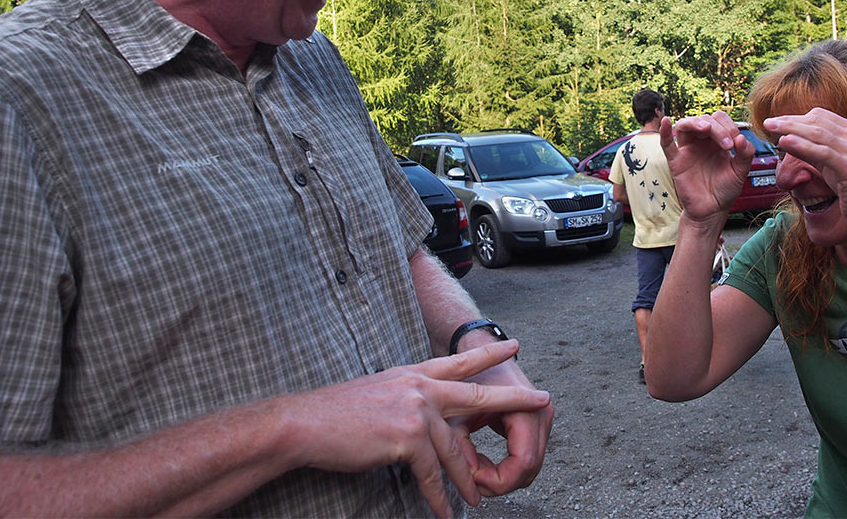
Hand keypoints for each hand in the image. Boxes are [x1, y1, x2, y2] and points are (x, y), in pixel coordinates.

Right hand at [284, 340, 548, 518]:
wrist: (304, 423)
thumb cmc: (334, 414)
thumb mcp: (379, 393)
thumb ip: (408, 400)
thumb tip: (425, 418)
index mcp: (412, 374)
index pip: (458, 361)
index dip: (488, 354)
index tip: (513, 346)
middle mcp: (419, 387)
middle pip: (477, 393)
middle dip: (512, 398)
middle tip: (542, 400)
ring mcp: (415, 410)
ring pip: (455, 449)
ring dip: (466, 479)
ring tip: (477, 499)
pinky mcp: (406, 437)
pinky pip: (433, 473)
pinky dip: (440, 495)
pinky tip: (444, 511)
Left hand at [450, 355, 553, 496]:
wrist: (478, 349)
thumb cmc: (466, 376)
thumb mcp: (456, 411)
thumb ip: (459, 445)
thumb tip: (467, 474)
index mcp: (526, 407)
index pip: (523, 463)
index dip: (499, 481)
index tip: (474, 480)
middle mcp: (542, 412)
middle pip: (529, 469)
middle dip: (500, 482)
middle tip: (471, 482)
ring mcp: (543, 417)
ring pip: (530, 467)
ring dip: (503, 476)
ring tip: (475, 470)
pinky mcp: (537, 422)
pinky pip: (527, 457)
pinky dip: (506, 468)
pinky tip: (483, 463)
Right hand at [659, 111, 753, 223]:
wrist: (712, 210)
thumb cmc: (725, 190)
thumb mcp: (741, 172)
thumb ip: (746, 155)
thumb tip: (742, 138)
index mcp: (717, 141)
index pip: (720, 120)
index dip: (728, 126)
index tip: (737, 142)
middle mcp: (702, 142)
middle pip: (704, 120)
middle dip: (718, 129)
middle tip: (728, 146)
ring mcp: (688, 150)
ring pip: (686, 125)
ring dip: (696, 122)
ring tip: (707, 128)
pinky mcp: (676, 162)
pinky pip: (666, 144)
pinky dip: (664, 132)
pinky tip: (666, 121)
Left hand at [762, 108, 846, 246]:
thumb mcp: (831, 164)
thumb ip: (813, 150)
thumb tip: (788, 138)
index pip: (821, 115)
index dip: (796, 117)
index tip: (777, 121)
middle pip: (817, 121)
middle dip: (789, 120)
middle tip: (768, 123)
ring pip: (817, 133)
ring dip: (790, 129)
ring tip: (771, 129)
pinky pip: (822, 152)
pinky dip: (801, 145)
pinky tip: (785, 142)